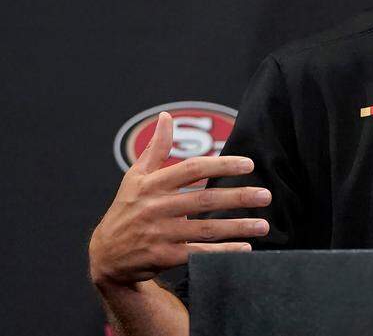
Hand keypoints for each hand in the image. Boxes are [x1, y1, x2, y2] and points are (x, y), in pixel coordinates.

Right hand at [88, 112, 271, 287]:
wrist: (105, 255)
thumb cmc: (127, 209)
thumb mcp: (135, 177)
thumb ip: (156, 148)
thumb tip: (166, 116)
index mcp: (152, 184)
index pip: (192, 169)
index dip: (222, 165)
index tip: (249, 164)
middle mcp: (156, 208)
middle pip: (204, 200)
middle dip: (238, 197)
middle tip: (266, 195)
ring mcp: (159, 234)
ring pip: (205, 229)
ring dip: (238, 227)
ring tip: (263, 225)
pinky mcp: (162, 257)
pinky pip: (198, 254)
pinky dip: (222, 252)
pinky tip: (244, 248)